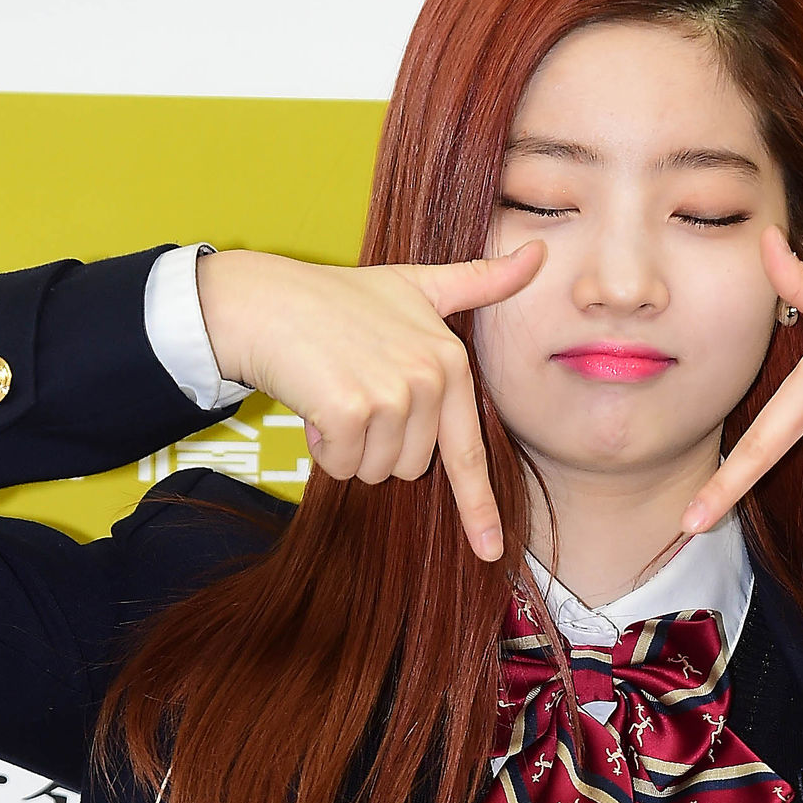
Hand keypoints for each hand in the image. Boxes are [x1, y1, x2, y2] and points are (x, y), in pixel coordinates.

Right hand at [196, 241, 546, 560]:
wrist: (263, 301)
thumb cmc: (337, 299)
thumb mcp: (416, 285)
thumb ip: (478, 281)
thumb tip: (539, 253)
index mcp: (449, 360)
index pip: (467, 450)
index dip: (478, 507)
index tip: (491, 550)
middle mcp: (429, 378)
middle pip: (410, 466)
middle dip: (376, 444)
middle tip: (353, 394)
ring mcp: (392, 394)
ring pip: (374, 470)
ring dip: (346, 446)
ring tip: (332, 392)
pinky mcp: (350, 409)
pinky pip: (340, 465)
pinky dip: (320, 446)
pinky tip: (312, 403)